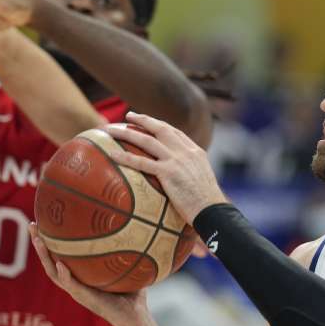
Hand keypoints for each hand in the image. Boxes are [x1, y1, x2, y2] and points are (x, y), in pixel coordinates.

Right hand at [30, 223, 148, 325]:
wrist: (135, 316)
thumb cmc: (132, 294)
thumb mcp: (125, 266)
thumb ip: (124, 248)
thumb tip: (132, 224)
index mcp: (79, 276)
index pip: (58, 256)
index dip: (49, 242)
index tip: (42, 223)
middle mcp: (74, 283)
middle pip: (49, 262)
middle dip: (39, 244)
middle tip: (32, 225)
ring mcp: (77, 291)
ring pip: (53, 273)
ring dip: (44, 257)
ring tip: (38, 240)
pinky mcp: (85, 299)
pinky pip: (71, 286)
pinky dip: (64, 275)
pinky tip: (60, 264)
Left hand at [103, 112, 227, 224]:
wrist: (213, 211)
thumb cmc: (207, 203)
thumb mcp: (202, 179)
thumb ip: (190, 171)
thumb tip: (180, 178)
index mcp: (195, 151)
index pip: (174, 131)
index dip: (158, 124)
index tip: (146, 121)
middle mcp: (185, 151)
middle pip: (160, 128)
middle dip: (142, 119)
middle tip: (128, 115)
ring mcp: (176, 160)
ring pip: (147, 140)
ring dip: (127, 133)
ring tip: (111, 130)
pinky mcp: (168, 173)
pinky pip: (141, 162)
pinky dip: (125, 157)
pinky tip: (112, 154)